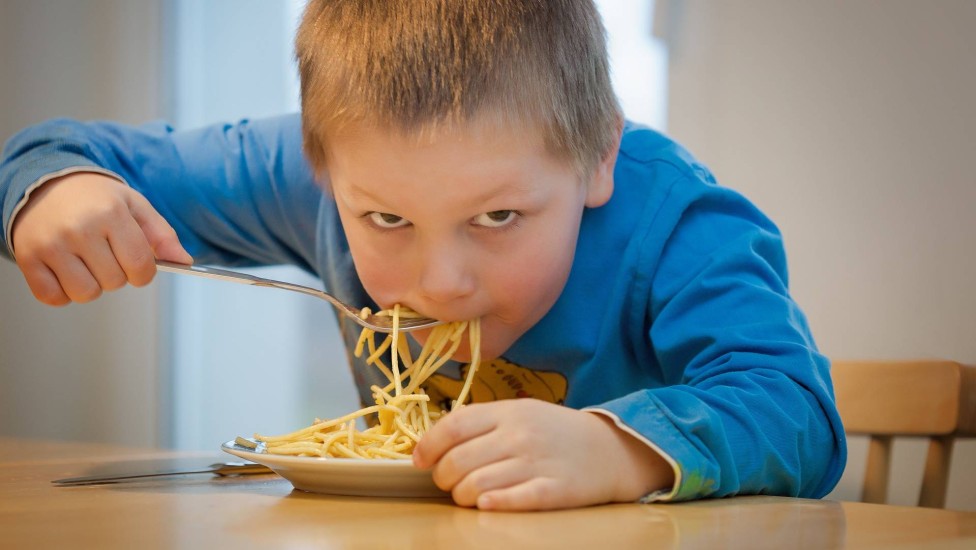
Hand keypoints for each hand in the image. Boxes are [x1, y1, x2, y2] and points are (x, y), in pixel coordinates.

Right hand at [11, 172, 191, 304]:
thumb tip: (184, 262)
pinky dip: (62, 292)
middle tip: (105, 253)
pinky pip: (53, 297)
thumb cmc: (94, 197)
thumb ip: (162, 234)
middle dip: (117, 274)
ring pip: (85, 293)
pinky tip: (65, 270)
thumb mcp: (134, 205)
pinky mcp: (28, 258)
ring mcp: (50, 244)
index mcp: (111, 213)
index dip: (144, 272)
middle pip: (115, 282)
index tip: (136, 264)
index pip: (141, 266)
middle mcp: (79, 228)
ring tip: (86, 261)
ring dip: (91, 285)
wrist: (45, 182)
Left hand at [413, 399, 674, 510]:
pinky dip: (491, 504)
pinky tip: (486, 504)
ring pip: (477, 485)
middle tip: (448, 483)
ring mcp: (536, 462)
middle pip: (459, 461)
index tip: (419, 460)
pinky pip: (511, 500)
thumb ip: (483, 422)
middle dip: (444, 478)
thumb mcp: (521, 412)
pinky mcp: (553, 489)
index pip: (453, 426)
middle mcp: (519, 435)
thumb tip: (436, 441)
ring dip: (463, 496)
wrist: (611, 448)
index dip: (429, 445)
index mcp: (508, 412)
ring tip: (469, 496)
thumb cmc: (557, 432)